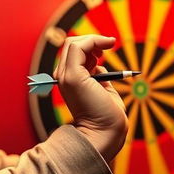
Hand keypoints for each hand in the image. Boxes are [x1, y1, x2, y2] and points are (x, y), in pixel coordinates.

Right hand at [54, 35, 127, 163]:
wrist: (105, 133)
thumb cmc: (108, 117)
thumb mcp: (104, 90)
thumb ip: (100, 77)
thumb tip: (99, 66)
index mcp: (70, 81)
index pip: (74, 53)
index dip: (90, 46)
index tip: (107, 48)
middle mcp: (64, 77)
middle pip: (71, 45)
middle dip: (92, 40)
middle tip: (109, 44)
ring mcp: (66, 77)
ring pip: (73, 43)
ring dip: (93, 39)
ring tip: (108, 45)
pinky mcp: (73, 76)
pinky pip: (78, 47)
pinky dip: (93, 40)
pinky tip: (107, 44)